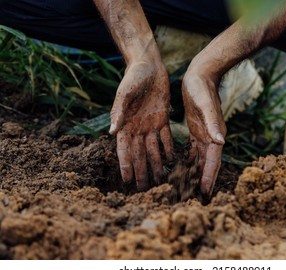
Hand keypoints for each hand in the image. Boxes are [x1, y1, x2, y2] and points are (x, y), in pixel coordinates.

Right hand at [110, 61, 173, 190]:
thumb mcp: (125, 93)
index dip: (125, 165)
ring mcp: (150, 125)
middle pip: (139, 154)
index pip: (124, 149)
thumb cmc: (133, 77)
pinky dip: (169, 149)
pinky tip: (173, 161)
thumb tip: (112, 132)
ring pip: (153, 149)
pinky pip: (166, 138)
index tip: (126, 181)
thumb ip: (119, 111)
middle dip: (141, 171)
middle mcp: (137, 128)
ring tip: (160, 180)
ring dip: (156, 164)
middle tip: (144, 189)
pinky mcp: (162, 119)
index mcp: (125, 123)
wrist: (149, 65)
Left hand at [182, 71, 226, 197]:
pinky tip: (182, 169)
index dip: (209, 177)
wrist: (201, 76)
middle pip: (207, 164)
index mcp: (214, 135)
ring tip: (189, 188)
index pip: (213, 161)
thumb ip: (212, 123)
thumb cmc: (203, 89)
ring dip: (196, 173)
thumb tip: (221, 141)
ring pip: (200, 159)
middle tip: (196, 198)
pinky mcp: (196, 130)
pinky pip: (193, 150)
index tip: (205, 194)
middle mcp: (211, 138)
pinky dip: (189, 161)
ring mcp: (203, 135)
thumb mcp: (205, 105)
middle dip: (203, 180)